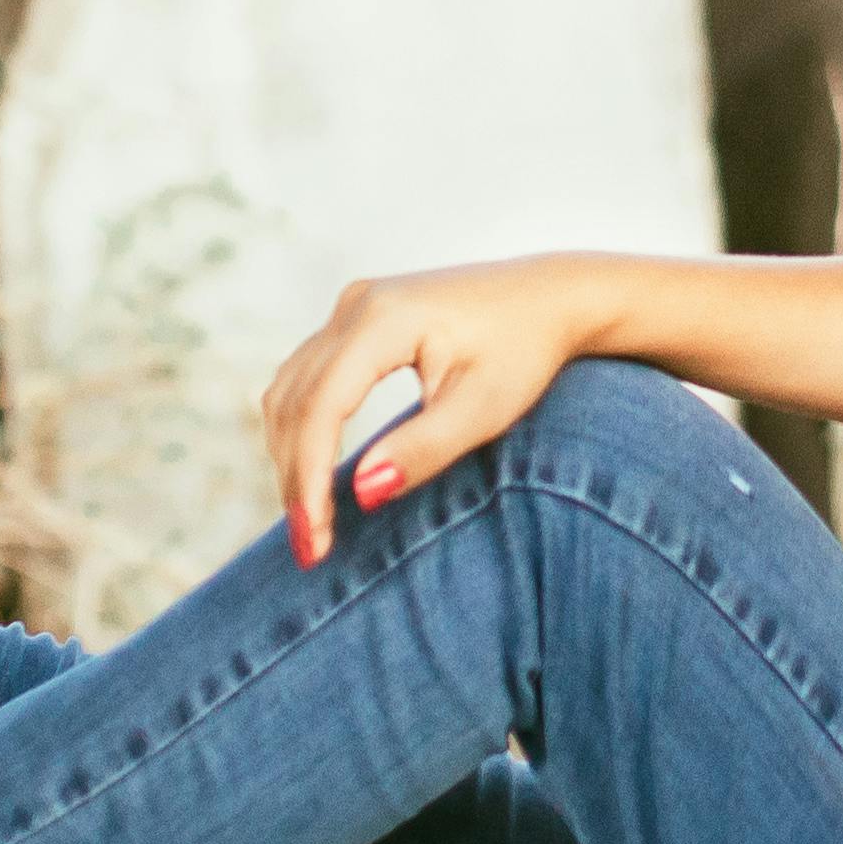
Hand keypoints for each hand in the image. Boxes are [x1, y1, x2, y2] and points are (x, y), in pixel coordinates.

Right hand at [255, 257, 610, 564]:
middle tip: (311, 547)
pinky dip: (303, 428)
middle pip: (295, 400)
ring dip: (292, 455)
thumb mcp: (484, 409)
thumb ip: (423, 450)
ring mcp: (352, 306)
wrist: (552, 297)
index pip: (322, 407)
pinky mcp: (355, 318)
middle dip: (295, 477)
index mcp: (383, 319)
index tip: (315, 541)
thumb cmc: (525, 351)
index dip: (310, 479)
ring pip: (290, 389)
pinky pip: (306, 378)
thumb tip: (362, 492)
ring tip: (311, 520)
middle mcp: (356, 304)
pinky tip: (317, 473)